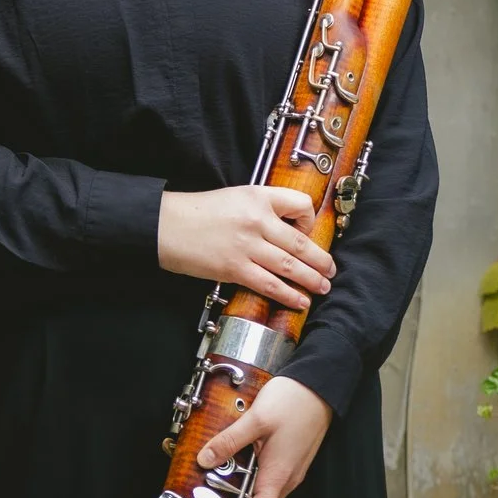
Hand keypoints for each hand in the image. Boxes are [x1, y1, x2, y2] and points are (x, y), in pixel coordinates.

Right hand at [156, 185, 336, 309]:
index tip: (307, 232)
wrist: (166, 226)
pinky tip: (300, 301)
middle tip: (331, 270)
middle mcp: (257, 219)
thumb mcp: (234, 198)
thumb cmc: (197, 212)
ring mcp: (247, 245)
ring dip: (311, 279)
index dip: (310, 220)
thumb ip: (260, 209)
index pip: (301, 204)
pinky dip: (289, 295)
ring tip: (323, 287)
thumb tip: (285, 231)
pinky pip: (270, 284)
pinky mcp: (235, 268)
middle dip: (321, 260)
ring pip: (290, 265)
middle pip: (301, 242)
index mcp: (258, 196)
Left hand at [197, 375, 331, 497]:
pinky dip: (250, 492)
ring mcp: (289, 472)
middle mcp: (286, 480)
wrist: (322, 385)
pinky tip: (235, 483)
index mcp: (278, 476)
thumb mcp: (256, 419)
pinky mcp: (288, 462)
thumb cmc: (295, 401)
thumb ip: (229, 441)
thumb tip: (204, 460)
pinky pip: (267, 485)